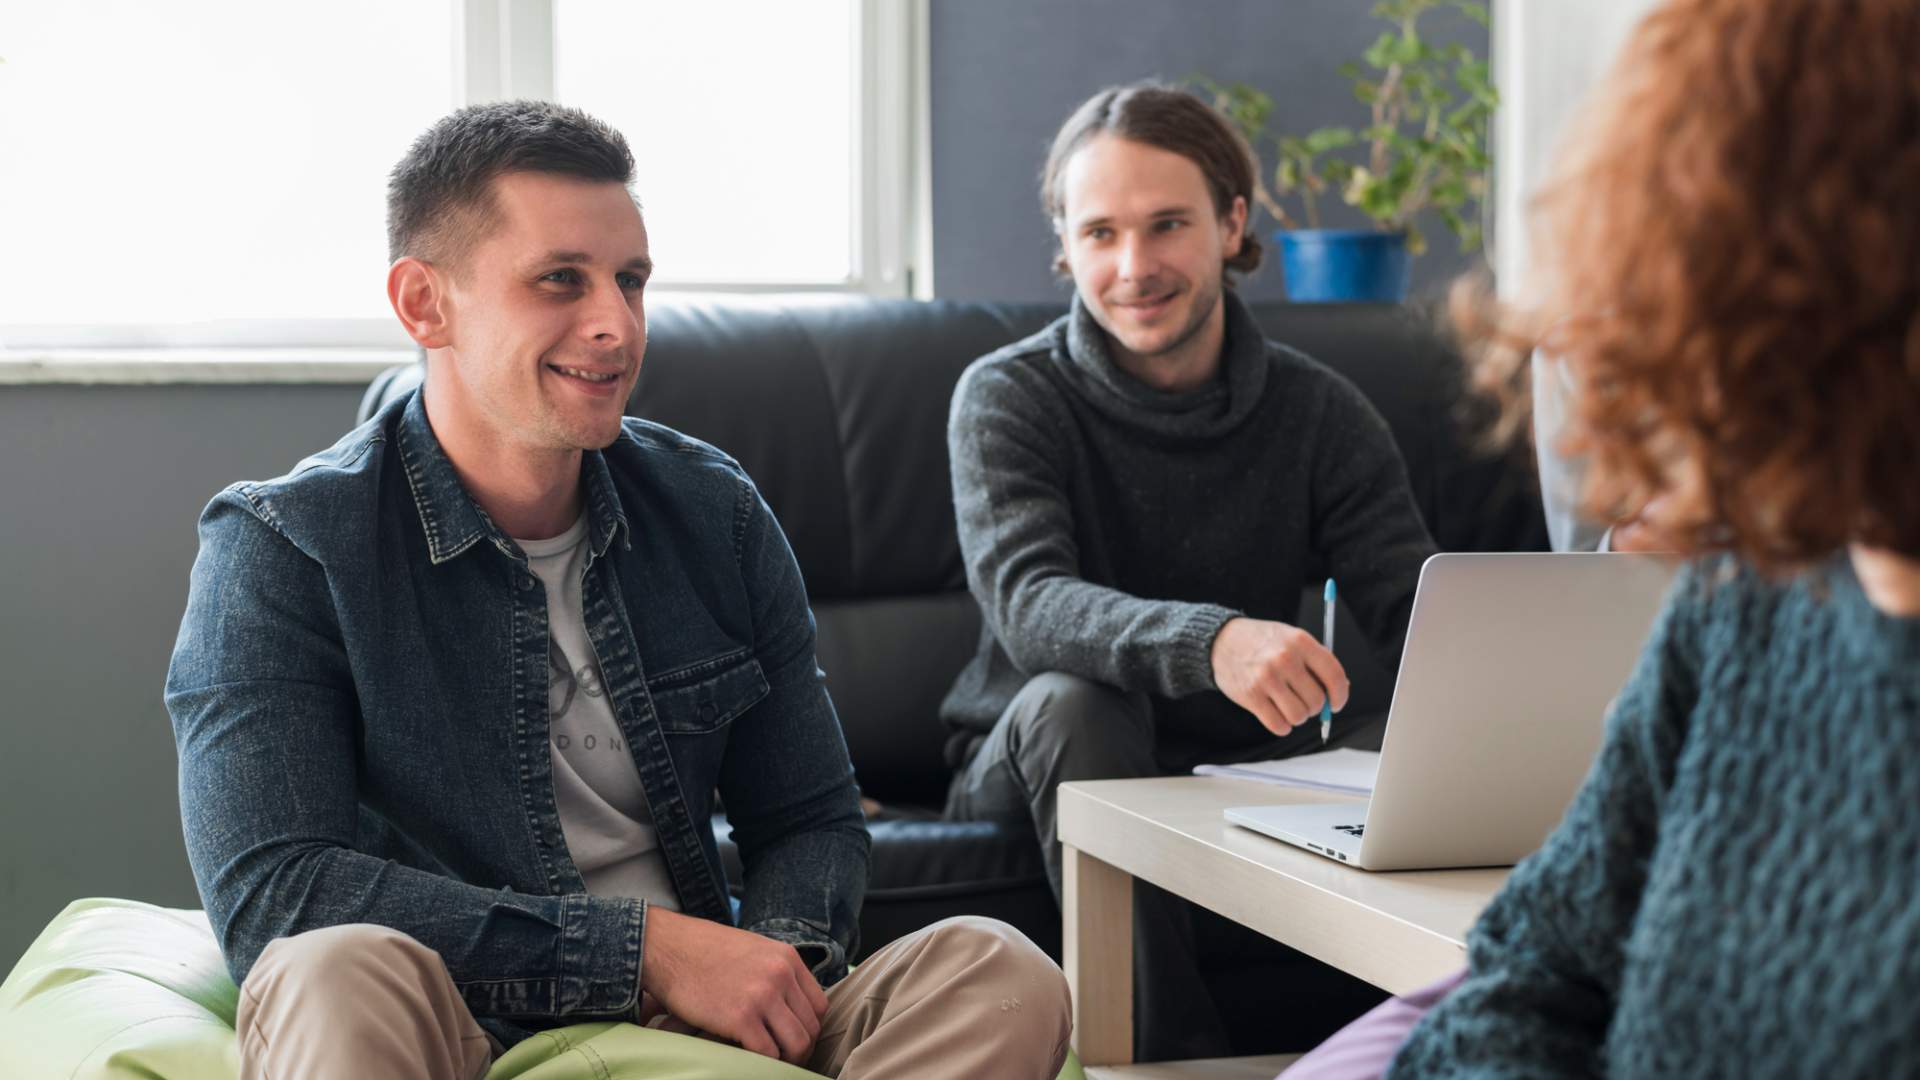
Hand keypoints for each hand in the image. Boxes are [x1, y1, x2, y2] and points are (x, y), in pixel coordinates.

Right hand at [640, 907, 828, 1063]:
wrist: (668, 947)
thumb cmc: (705, 950)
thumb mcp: (753, 948)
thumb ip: (776, 971)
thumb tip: (791, 1005)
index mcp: (787, 958)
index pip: (819, 1005)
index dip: (809, 1027)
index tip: (793, 1037)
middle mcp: (780, 975)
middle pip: (811, 1027)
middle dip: (800, 1047)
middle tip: (782, 1057)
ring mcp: (762, 996)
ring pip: (796, 1044)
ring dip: (785, 1059)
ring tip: (768, 1061)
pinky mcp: (740, 1017)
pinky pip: (767, 1053)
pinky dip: (762, 1062)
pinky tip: (747, 1057)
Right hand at [1209, 617, 1349, 735]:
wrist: (1222, 641)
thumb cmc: (1262, 642)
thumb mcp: (1292, 639)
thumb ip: (1316, 662)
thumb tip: (1340, 692)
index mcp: (1301, 642)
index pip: (1334, 676)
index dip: (1340, 695)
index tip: (1336, 704)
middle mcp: (1285, 659)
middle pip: (1317, 701)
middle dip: (1314, 707)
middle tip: (1303, 700)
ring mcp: (1267, 678)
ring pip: (1299, 716)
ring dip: (1297, 717)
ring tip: (1288, 706)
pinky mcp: (1251, 696)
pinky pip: (1278, 725)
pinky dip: (1282, 726)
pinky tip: (1276, 714)